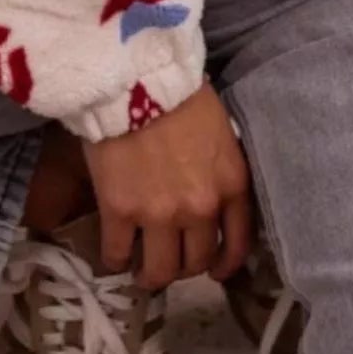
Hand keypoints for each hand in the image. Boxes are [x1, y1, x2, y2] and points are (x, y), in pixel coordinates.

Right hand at [84, 82, 252, 289]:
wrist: (137, 79)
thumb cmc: (181, 93)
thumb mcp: (219, 133)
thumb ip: (218, 170)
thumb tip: (208, 189)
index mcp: (231, 186)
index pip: (238, 243)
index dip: (225, 264)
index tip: (214, 270)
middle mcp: (201, 209)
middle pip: (197, 262)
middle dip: (184, 267)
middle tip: (170, 260)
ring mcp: (160, 215)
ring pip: (160, 270)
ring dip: (151, 275)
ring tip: (140, 269)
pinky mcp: (120, 213)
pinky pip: (118, 254)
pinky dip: (115, 259)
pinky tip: (114, 253)